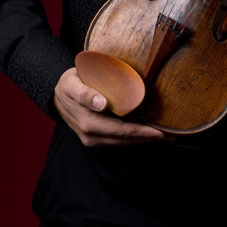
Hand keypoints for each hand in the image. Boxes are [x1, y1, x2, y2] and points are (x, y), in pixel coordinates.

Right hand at [53, 67, 168, 146]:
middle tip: (170, 136)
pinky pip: (118, 140)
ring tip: (164, 137)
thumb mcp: (72, 84)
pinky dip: (133, 138)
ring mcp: (94, 139)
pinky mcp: (97, 137)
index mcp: (88, 124)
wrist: (56, 94)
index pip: (120, 131)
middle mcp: (92, 136)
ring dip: (143, 140)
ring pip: (123, 143)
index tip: (158, 132)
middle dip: (147, 139)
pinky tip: (146, 134)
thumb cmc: (68, 85)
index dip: (140, 133)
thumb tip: (100, 103)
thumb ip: (84, 93)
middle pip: (125, 140)